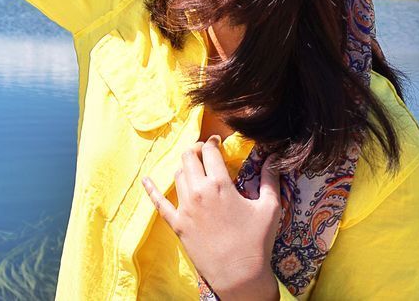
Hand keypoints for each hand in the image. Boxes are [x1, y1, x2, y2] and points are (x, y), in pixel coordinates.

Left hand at [142, 135, 282, 300]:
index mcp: (219, 184)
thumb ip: (270, 179)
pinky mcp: (176, 224)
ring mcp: (185, 208)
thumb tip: (273, 158)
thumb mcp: (270, 208)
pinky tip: (146, 180)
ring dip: (185, 167)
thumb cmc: (257, 241)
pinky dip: (152, 189)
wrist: (239, 276)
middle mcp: (198, 191)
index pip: (209, 151)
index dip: (213, 142)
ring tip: (194, 168)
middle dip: (196, 150)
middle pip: (188, 158)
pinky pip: (159, 203)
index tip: (216, 142)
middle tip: (203, 152)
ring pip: (178, 175)